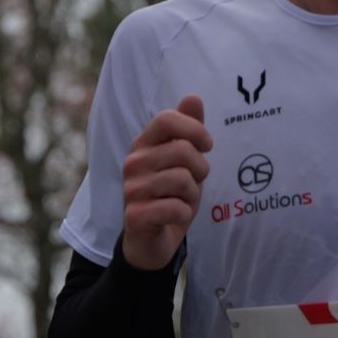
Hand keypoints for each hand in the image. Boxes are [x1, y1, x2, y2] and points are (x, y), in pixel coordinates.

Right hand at [117, 96, 212, 272]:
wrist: (151, 240)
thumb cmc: (170, 195)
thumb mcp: (183, 161)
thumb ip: (188, 129)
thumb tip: (193, 97)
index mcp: (143, 144)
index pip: (167, 118)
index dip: (194, 130)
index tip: (207, 145)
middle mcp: (133, 163)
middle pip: (182, 150)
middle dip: (200, 168)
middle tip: (194, 182)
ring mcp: (131, 189)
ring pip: (183, 180)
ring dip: (192, 194)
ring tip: (182, 200)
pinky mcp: (135, 215)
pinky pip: (176, 208)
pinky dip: (184, 214)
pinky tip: (174, 216)